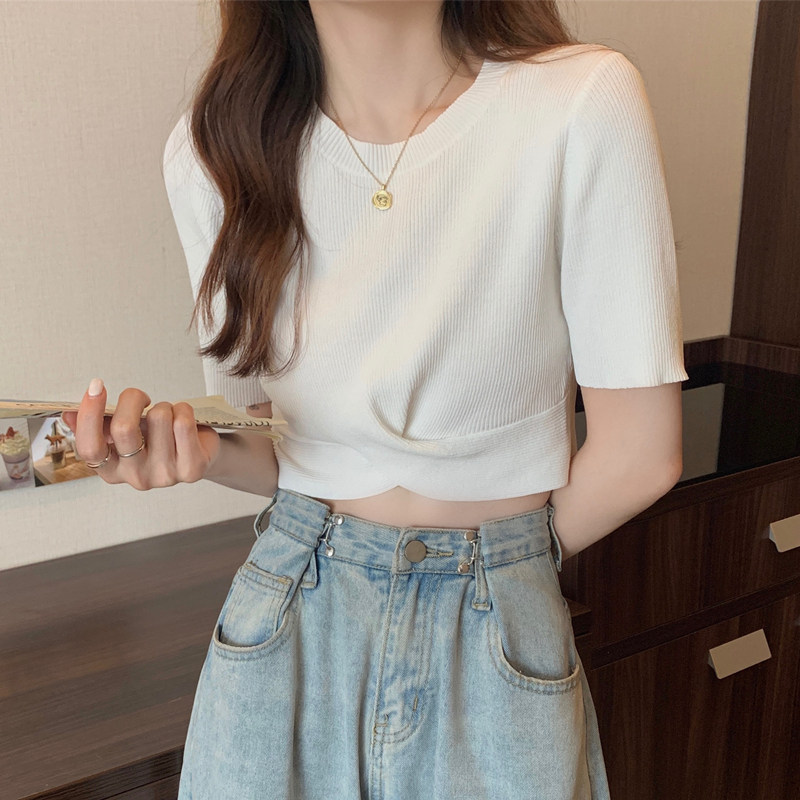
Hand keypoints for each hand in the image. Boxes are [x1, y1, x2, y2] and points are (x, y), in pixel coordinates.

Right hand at [60, 379, 221, 490]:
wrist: (199, 452)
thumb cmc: (158, 439)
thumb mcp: (126, 433)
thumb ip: (99, 425)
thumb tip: (67, 414)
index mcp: (111, 470)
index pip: (89, 447)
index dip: (89, 415)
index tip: (95, 386)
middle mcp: (136, 478)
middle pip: (124, 429)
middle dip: (133, 399)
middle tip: (141, 397)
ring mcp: (164, 476)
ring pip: (159, 418)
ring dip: (164, 406)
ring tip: (168, 416)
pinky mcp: (190, 470)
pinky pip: (183, 424)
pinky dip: (184, 410)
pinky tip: (184, 418)